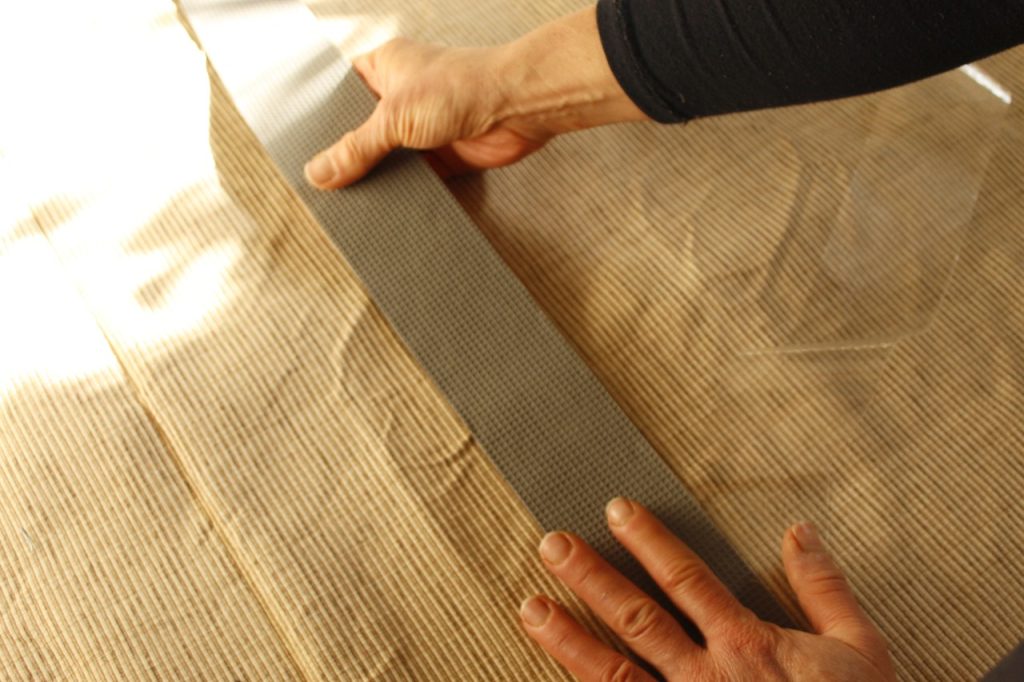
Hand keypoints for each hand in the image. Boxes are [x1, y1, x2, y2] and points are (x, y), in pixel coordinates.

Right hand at [304, 7, 647, 188]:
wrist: (518, 107)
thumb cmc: (464, 86)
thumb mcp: (395, 117)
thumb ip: (356, 148)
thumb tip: (320, 171)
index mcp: (383, 69)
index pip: (340, 96)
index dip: (323, 122)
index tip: (303, 151)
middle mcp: (401, 97)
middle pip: (363, 134)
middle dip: (350, 159)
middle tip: (325, 185)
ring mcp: (422, 129)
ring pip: (388, 161)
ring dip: (378, 180)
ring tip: (350, 204)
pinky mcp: (442, 158)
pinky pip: (414, 182)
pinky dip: (403, 196)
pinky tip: (386, 210)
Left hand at [519, 498, 896, 680]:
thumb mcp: (858, 649)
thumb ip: (824, 587)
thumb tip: (800, 529)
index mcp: (747, 643)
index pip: (686, 579)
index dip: (648, 540)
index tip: (616, 509)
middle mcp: (708, 677)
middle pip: (637, 618)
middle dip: (591, 577)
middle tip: (551, 544)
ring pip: (615, 674)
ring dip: (569, 639)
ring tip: (528, 608)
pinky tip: (558, 678)